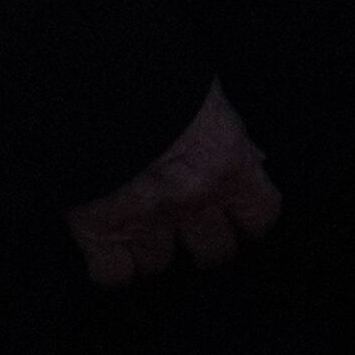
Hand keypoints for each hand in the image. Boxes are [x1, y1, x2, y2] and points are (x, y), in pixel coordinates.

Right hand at [64, 83, 278, 287]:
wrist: (95, 80)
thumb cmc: (155, 79)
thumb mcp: (210, 99)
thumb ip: (231, 138)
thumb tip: (254, 161)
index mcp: (227, 162)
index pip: (260, 216)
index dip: (247, 219)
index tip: (238, 218)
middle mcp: (193, 198)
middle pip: (215, 251)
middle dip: (204, 241)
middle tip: (190, 227)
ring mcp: (146, 219)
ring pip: (160, 263)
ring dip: (152, 249)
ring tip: (142, 225)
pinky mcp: (99, 230)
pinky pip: (114, 275)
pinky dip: (112, 266)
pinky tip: (111, 246)